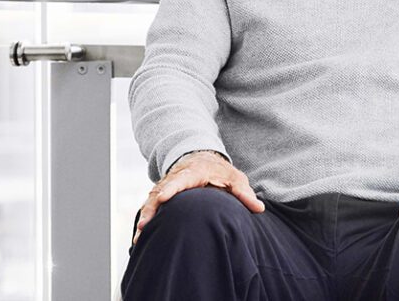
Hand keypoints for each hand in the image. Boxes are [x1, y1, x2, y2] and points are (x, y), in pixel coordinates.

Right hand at [132, 151, 263, 243]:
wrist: (203, 160)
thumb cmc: (221, 172)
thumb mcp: (235, 179)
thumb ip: (244, 193)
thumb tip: (259, 208)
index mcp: (194, 173)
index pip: (181, 180)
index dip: (171, 188)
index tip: (161, 198)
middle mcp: (176, 178)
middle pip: (161, 192)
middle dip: (151, 208)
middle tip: (144, 226)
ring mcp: (167, 186)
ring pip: (152, 200)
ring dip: (145, 217)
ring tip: (139, 237)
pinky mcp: (162, 195)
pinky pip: (150, 206)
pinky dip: (145, 219)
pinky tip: (138, 239)